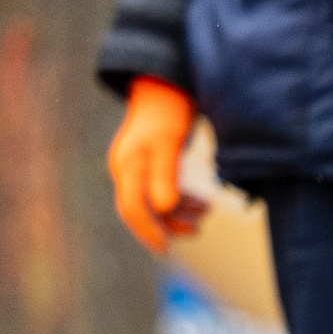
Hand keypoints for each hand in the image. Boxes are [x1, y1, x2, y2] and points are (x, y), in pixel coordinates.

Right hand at [107, 76, 198, 254]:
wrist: (165, 84)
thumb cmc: (169, 111)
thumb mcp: (169, 143)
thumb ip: (165, 176)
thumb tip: (162, 209)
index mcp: (127, 165)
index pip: (132, 209)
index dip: (148, 231)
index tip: (165, 249)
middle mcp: (126, 169)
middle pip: (141, 210)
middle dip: (168, 224)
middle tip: (199, 229)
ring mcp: (136, 166)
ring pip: (154, 202)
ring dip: (179, 212)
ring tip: (206, 211)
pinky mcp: (149, 164)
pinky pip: (160, 191)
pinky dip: (180, 200)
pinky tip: (201, 201)